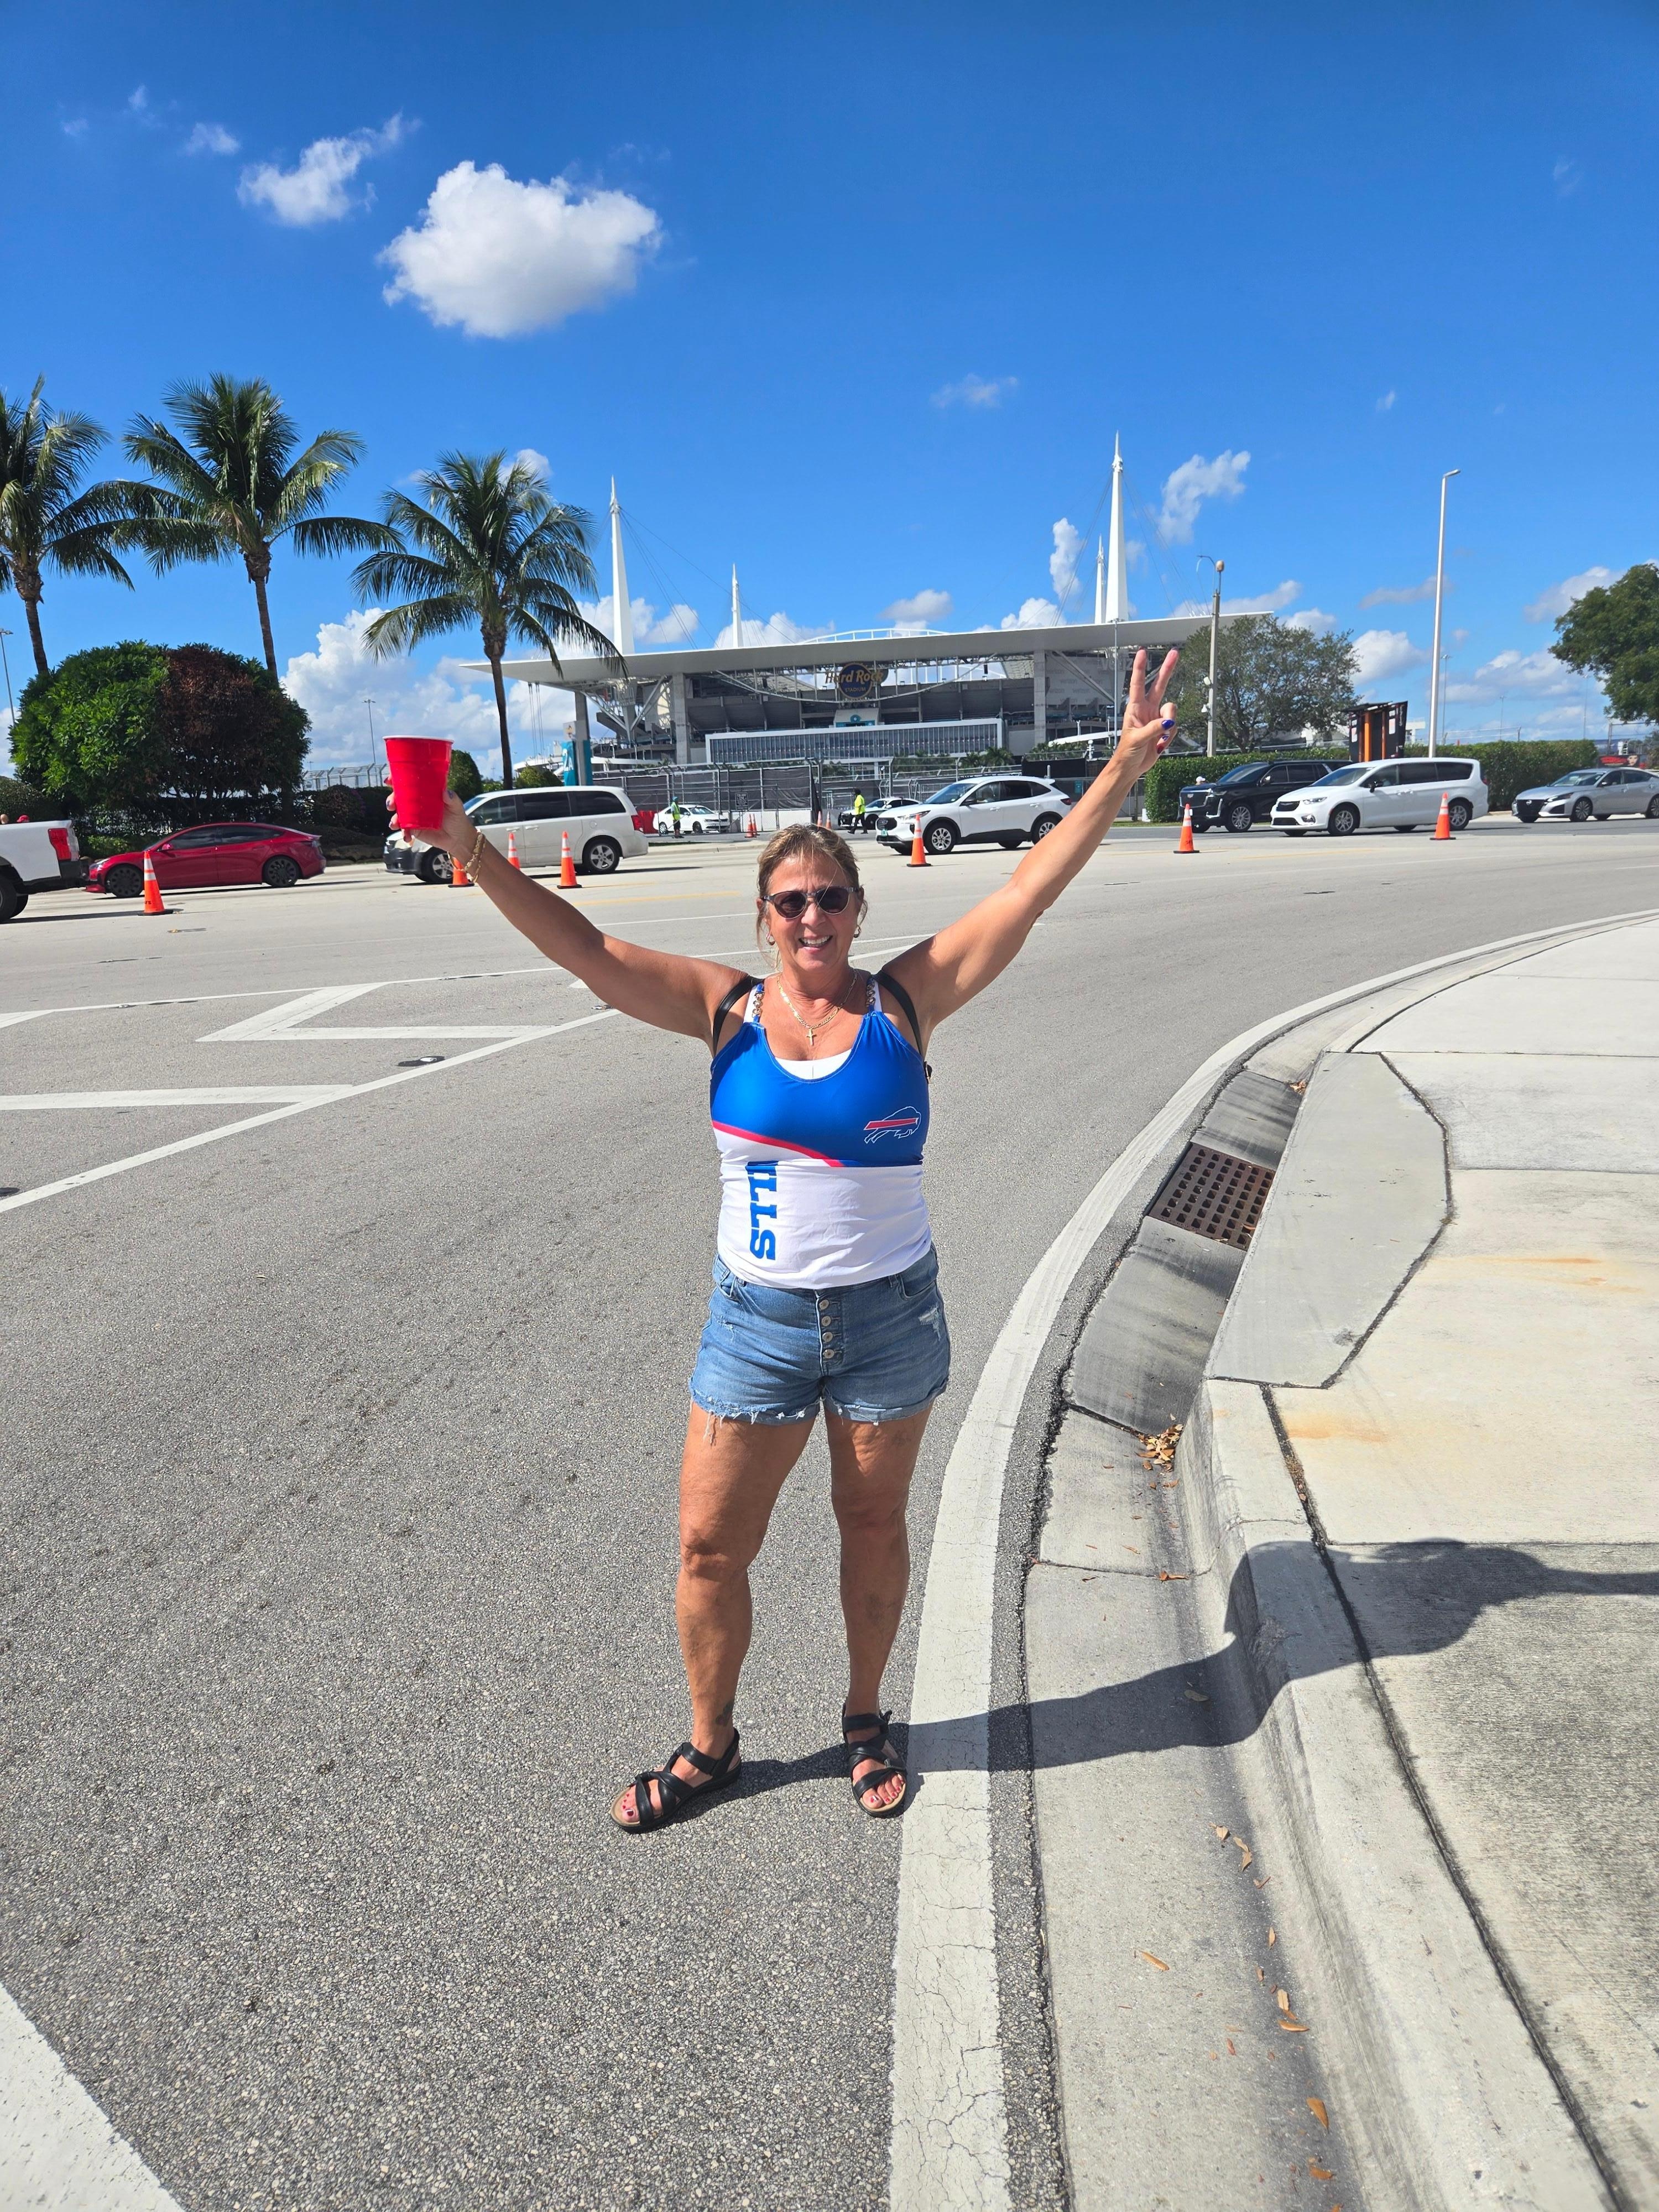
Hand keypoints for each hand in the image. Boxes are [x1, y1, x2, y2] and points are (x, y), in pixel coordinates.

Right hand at [386, 787, 473, 854]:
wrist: (459, 839)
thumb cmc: (458, 819)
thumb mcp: (456, 807)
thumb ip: (452, 799)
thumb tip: (446, 792)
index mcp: (425, 793)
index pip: (409, 784)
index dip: (397, 780)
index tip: (389, 780)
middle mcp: (417, 803)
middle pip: (399, 799)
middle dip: (391, 800)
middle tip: (391, 805)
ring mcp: (414, 817)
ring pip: (398, 815)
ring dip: (394, 818)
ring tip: (395, 823)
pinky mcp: (414, 829)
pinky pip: (404, 830)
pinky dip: (403, 833)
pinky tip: (406, 836)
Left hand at [1113, 648, 1179, 778]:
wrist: (1132, 767)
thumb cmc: (1127, 752)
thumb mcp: (1137, 739)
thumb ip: (1153, 729)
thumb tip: (1168, 722)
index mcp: (1135, 709)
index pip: (1137, 683)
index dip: (1139, 667)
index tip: (1142, 652)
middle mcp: (1147, 709)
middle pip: (1159, 685)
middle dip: (1167, 669)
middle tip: (1175, 653)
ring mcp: (1156, 718)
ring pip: (1171, 711)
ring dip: (1169, 725)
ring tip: (1159, 739)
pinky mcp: (1164, 729)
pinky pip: (1174, 726)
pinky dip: (1169, 737)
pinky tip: (1159, 744)